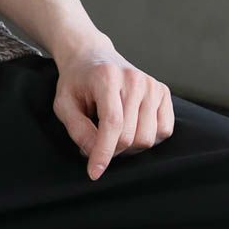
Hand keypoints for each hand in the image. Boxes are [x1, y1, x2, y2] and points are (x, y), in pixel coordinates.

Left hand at [51, 39, 174, 179]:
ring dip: (130, 146)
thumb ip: (77, 129)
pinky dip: (149, 138)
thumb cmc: (76, 82)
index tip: (94, 173)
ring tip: (112, 133)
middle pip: (131, 135)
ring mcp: (151, 84)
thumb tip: (94, 154)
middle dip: (112, 149)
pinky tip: (132, 127)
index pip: (112, 123)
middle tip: (97, 141)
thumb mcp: (63, 103)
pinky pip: (165, 130)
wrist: (91, 55)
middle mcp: (134, 79)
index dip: (104, 152)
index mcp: (107, 77)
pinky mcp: (163, 91)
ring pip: (149, 138)